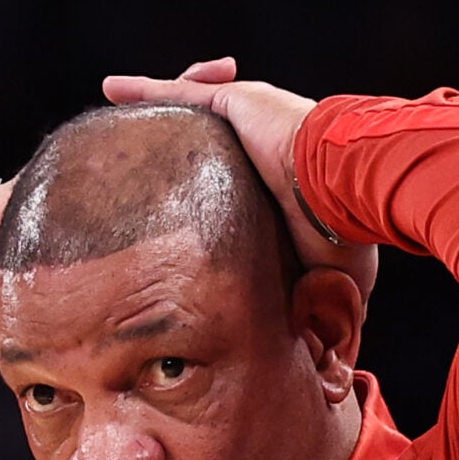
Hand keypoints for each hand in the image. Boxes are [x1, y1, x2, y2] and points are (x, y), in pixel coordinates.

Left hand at [101, 57, 378, 302]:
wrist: (344, 189)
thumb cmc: (347, 236)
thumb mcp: (334, 285)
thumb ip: (318, 316)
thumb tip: (326, 371)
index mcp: (272, 187)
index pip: (227, 187)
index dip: (205, 196)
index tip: (180, 217)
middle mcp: (253, 150)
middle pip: (201, 145)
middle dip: (176, 145)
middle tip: (140, 164)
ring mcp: (241, 123)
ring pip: (185, 113)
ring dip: (154, 110)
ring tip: (118, 108)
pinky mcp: (230, 103)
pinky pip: (175, 92)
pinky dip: (143, 90)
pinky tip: (111, 88)